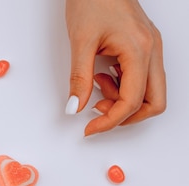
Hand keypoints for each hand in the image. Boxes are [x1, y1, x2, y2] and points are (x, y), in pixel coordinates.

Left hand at [65, 0, 165, 135]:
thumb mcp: (80, 42)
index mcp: (139, 50)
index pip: (133, 100)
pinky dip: (123, 86)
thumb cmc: (92, 0)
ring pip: (151, 92)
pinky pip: (142, 78)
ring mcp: (151, 48)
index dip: (111, 121)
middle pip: (154, 102)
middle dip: (126, 116)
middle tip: (97, 114)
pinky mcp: (144, 46)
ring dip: (123, 100)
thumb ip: (79, 78)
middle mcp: (152, 50)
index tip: (90, 128)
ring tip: (96, 85)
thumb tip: (75, 108)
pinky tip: (102, 77)